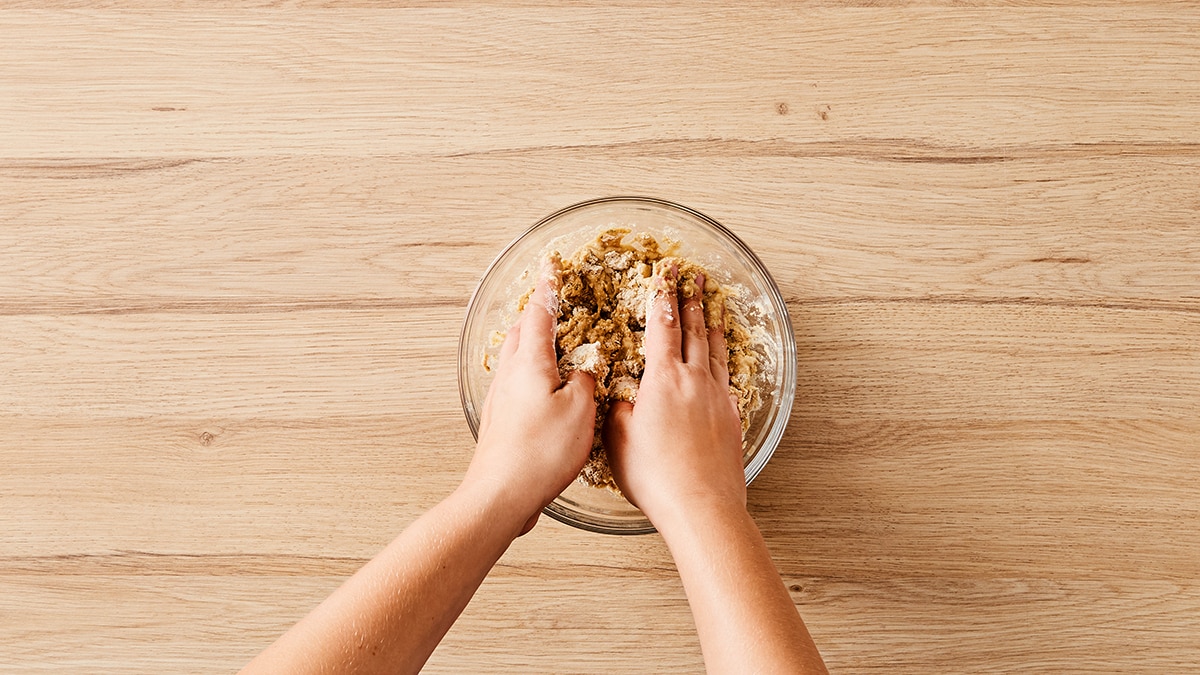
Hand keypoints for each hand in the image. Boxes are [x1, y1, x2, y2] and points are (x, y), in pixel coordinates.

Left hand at [466, 261, 596, 532]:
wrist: (500, 495)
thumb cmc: (540, 453)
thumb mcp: (580, 410)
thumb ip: (585, 381)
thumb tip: (584, 370)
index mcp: (529, 362)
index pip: (539, 312)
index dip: (549, 287)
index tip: (552, 266)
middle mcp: (509, 374)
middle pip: (521, 331)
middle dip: (537, 312)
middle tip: (554, 302)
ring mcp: (500, 397)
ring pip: (516, 357)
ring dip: (533, 343)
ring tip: (553, 342)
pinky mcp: (500, 420)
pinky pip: (516, 383)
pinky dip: (531, 373)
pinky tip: (544, 388)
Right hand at [603, 271, 745, 525]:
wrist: (702, 506)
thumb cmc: (656, 477)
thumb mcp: (619, 440)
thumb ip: (618, 410)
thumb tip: (620, 397)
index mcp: (663, 380)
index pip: (662, 327)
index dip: (662, 297)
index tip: (665, 274)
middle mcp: (694, 382)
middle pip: (694, 331)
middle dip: (692, 300)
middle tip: (696, 278)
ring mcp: (718, 399)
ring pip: (716, 351)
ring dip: (713, 325)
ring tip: (715, 306)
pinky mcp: (732, 418)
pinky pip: (729, 378)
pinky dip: (726, 361)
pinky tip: (724, 362)